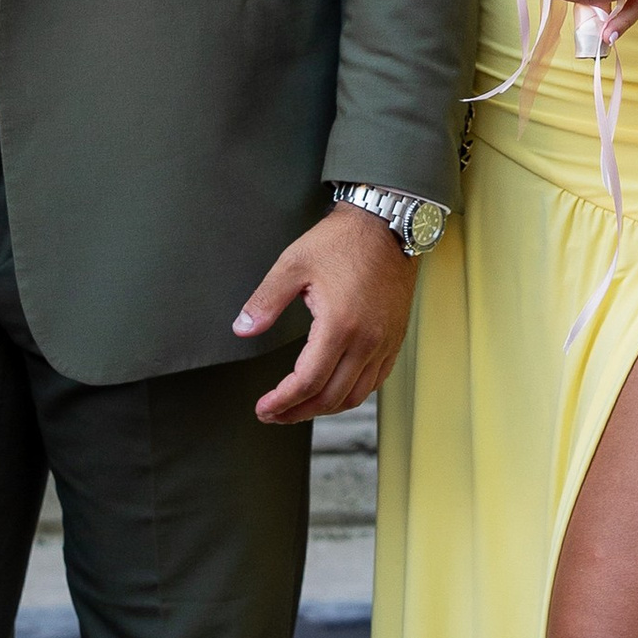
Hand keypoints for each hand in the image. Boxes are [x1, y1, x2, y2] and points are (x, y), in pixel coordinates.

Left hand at [238, 203, 418, 421]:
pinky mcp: (394, 338)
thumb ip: (265, 301)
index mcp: (339, 325)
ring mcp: (384, 342)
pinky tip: (333, 390)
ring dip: (324, 408)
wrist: (387, 224)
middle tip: (274, 414)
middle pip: (330, 398)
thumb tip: (242, 329)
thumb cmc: (340, 241)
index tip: (263, 408)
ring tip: (299, 407)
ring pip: (355, 395)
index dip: (281, 401)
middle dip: (298, 412)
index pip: (307, 382)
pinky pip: (375, 381)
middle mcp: (367, 341)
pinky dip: (351, 394)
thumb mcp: (293, 264)